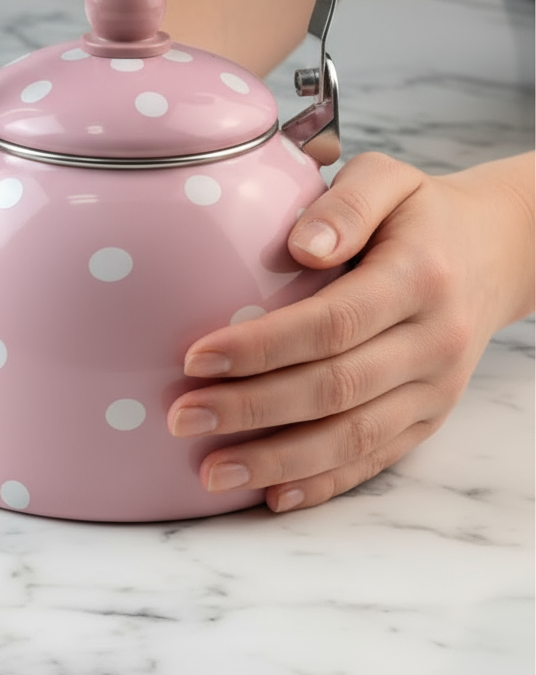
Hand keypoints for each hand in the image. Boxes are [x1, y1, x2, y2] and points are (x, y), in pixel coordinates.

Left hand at [167, 151, 534, 512]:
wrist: (494, 253)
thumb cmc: (419, 213)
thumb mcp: (389, 178)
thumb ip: (345, 204)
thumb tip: (300, 248)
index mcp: (418, 277)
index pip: (332, 322)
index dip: (263, 346)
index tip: (197, 355)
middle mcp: (433, 341)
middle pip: (335, 388)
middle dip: (252, 409)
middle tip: (182, 417)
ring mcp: (435, 388)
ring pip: (353, 437)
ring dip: (278, 461)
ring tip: (211, 471)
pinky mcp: (430, 418)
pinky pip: (376, 460)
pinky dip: (324, 483)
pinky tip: (272, 496)